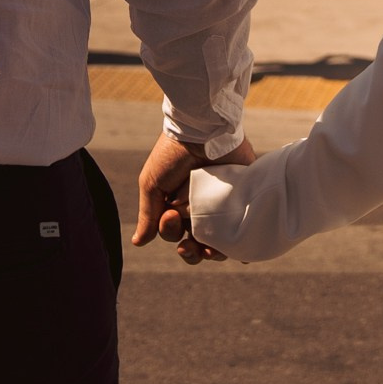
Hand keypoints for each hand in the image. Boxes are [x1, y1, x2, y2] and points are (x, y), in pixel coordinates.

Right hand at [133, 131, 255, 264]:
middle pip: (196, 244)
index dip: (170, 233)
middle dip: (191, 252)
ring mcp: (221, 205)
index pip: (172, 233)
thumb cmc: (173, 154)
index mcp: (176, 206)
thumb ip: (148, 214)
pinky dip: (244, 244)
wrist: (203, 130)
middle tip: (189, 248)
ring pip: (219, 241)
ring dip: (214, 253)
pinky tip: (242, 254)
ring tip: (211, 252)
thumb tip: (138, 242)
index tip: (172, 217)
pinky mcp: (242, 199)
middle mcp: (199, 208)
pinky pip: (244, 227)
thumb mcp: (153, 183)